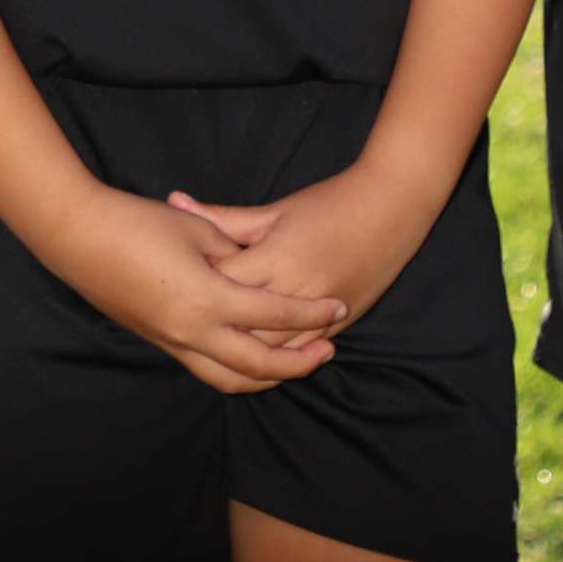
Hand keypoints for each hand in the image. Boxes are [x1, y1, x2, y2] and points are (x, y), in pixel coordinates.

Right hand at [36, 186, 347, 394]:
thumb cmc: (137, 221)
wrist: (77, 235)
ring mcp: (170, 341)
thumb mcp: (195, 229)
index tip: (339, 307)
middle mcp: (189, 331)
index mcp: (206, 297)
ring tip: (295, 362)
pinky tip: (251, 356)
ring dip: (265, 377)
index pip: (274, 315)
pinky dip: (234, 370)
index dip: (311, 313)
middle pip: (257, 364)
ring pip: (229, 379)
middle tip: (327, 350)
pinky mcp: (158, 341)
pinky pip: (205, 368)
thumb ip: (234, 251)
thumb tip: (264, 269)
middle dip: (297, 362)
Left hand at [168, 162, 445, 335]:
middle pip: (242, 327)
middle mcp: (297, 292)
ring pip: (271, 351)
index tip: (169, 285)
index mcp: (277, 259)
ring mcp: (320, 314)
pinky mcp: (338, 324)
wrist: (392, 208)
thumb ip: (224, 217)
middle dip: (213, 327)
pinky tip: (251, 359)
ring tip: (211, 347)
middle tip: (182, 323)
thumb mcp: (276, 210)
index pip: (224, 286)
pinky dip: (275, 359)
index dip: (194, 286)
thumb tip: (175, 202)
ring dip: (242, 352)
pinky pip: (299, 353)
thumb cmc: (331, 203)